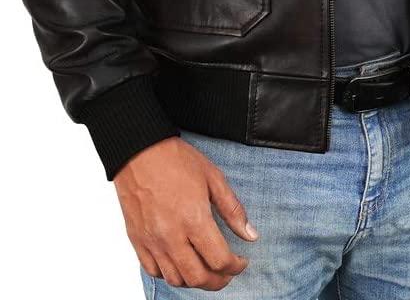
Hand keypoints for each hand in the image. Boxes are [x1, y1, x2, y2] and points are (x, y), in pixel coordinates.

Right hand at [113, 136, 257, 290]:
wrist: (139, 151)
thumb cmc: (175, 160)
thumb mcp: (213, 178)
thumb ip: (233, 209)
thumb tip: (250, 234)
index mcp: (194, 219)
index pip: (220, 260)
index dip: (236, 267)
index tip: (241, 261)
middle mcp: (172, 236)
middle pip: (199, 278)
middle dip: (219, 281)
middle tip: (227, 272)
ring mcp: (152, 241)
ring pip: (176, 280)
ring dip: (195, 280)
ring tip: (205, 268)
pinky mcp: (137, 240)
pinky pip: (153, 271)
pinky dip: (169, 274)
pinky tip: (180, 263)